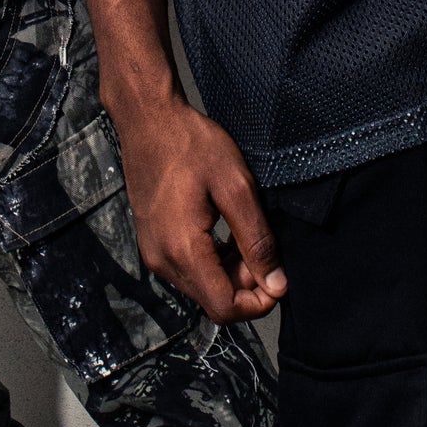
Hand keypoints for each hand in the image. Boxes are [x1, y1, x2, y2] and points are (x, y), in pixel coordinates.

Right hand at [112, 92, 285, 323]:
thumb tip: (276, 285)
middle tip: (263, 248)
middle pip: (212, 300)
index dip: (258, 303)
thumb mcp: (235, 186)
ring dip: (229, 273)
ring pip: (200, 287)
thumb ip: (257, 239)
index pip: (224, 308)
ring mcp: (153, 253)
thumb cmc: (192, 144)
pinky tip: (223, 231)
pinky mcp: (151, 242)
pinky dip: (211, 262)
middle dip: (245, 286)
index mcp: (183, 250)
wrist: (148, 119)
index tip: (278, 279)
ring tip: (244, 235)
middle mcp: (162, 261)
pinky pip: (186, 269)